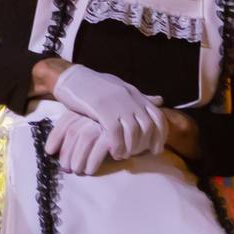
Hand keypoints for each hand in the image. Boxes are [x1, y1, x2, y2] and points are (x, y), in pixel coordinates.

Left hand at [44, 112, 116, 175]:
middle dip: (66, 151)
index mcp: (90, 107)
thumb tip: (50, 149)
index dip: (55, 136)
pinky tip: (90, 169)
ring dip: (78, 158)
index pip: (67, 121)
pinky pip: (101, 146)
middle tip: (66, 169)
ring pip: (85, 138)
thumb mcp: (95, 122)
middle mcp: (96, 111)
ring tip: (78, 171)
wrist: (146, 116)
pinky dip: (93, 160)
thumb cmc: (118, 124)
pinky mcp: (119, 130)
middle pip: (73, 131)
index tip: (49, 151)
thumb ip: (77, 131)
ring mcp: (107, 119)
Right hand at [51, 65, 165, 158]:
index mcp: (135, 94)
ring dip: (131, 147)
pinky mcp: (102, 109)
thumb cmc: (96, 84)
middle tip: (140, 155)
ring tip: (124, 155)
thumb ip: (141, 97)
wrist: (72, 77)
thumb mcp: (122, 88)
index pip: (157, 116)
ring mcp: (117, 104)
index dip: (160, 135)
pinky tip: (114, 153)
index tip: (156, 149)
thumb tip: (160, 100)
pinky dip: (118, 146)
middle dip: (146, 144)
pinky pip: (115, 132)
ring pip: (133, 131)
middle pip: (148, 126)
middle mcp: (130, 99)